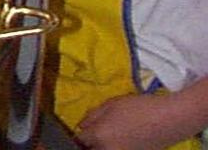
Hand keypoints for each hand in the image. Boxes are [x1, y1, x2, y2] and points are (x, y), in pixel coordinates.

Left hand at [76, 92, 194, 149]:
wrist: (169, 120)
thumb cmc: (138, 107)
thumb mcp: (111, 104)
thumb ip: (93, 116)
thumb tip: (82, 126)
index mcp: (100, 136)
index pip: (80, 140)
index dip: (81, 134)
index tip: (83, 129)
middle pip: (92, 149)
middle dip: (90, 143)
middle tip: (95, 133)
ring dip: (102, 146)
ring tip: (110, 134)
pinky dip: (115, 147)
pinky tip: (121, 139)